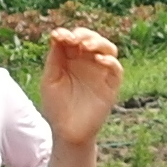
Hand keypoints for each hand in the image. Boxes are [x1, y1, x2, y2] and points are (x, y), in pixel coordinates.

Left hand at [34, 24, 122, 148]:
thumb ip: (55, 58)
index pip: (73, 39)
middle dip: (84, 35)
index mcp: (71, 59)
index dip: (67, 34)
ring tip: (86, 45)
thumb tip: (57, 34)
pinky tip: (98, 60)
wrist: (67, 132)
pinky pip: (116, 68)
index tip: (58, 35)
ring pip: (108, 48)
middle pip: (92, 39)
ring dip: (98, 42)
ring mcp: (100, 72)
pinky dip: (110, 61)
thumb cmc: (56, 107)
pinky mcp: (111, 85)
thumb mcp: (50, 80)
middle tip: (74, 39)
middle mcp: (87, 62)